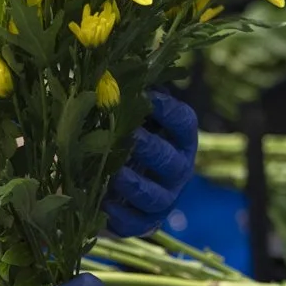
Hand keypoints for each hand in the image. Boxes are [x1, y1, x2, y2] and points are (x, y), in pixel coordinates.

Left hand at [103, 90, 198, 237]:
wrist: (112, 178)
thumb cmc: (121, 132)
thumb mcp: (126, 111)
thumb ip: (127, 90)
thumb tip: (112, 62)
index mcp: (178, 138)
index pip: (183, 123)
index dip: (168, 111)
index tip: (147, 97)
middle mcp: (177, 169)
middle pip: (171, 162)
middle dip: (149, 149)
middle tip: (129, 136)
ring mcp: (163, 198)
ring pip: (155, 196)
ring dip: (134, 184)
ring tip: (113, 172)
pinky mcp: (142, 222)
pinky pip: (135, 223)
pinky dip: (119, 215)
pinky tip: (102, 202)